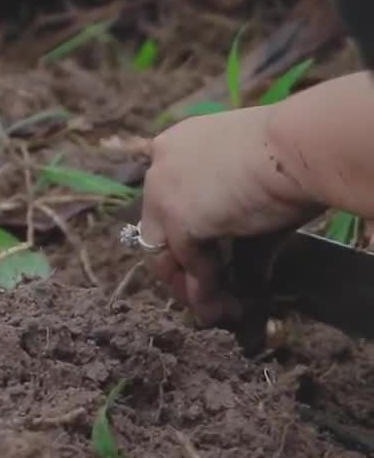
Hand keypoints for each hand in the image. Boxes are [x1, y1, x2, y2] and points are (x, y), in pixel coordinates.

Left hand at [139, 104, 323, 324]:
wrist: (300, 145)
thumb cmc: (292, 154)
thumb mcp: (252, 182)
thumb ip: (235, 222)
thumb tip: (248, 271)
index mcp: (177, 146)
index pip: (166, 200)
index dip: (180, 236)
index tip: (201, 260)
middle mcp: (160, 165)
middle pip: (157, 229)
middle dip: (179, 269)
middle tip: (203, 296)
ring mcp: (163, 191)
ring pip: (167, 252)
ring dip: (190, 288)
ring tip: (217, 312)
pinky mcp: (178, 219)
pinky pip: (190, 263)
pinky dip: (206, 288)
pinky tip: (225, 305)